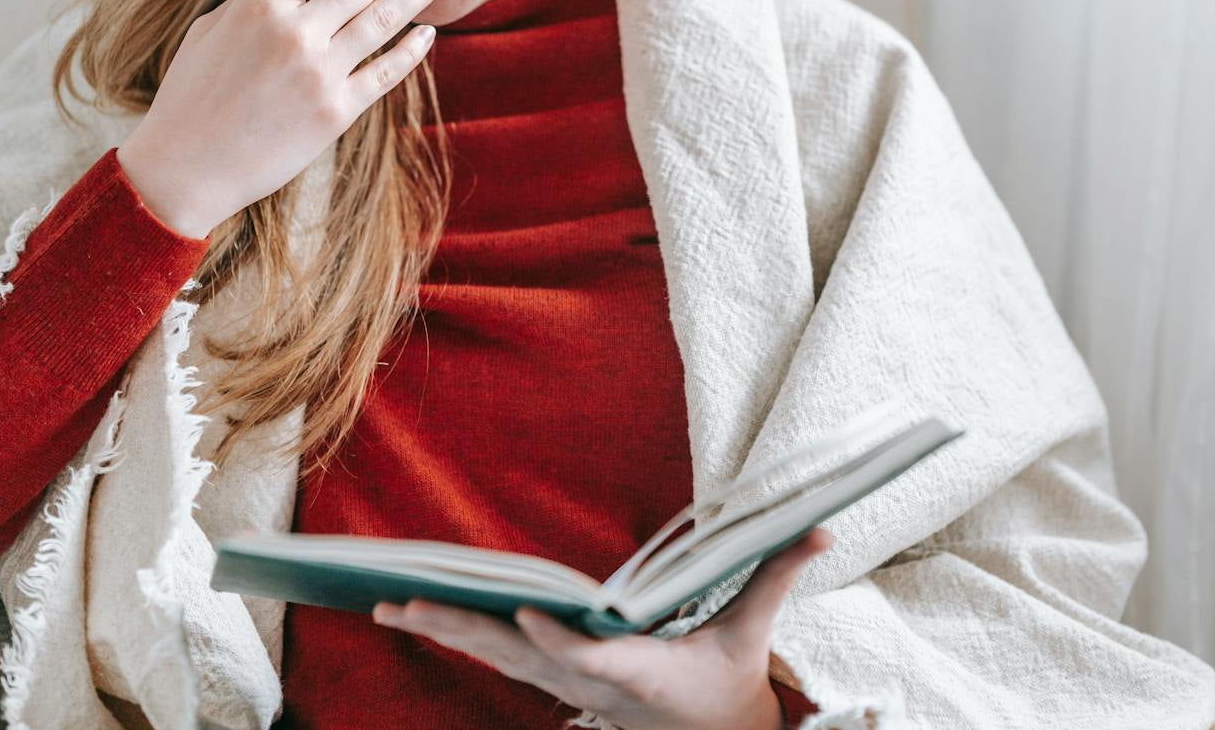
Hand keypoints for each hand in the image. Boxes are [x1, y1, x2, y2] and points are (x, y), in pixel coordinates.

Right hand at [116, 0, 454, 239]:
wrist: (185, 168)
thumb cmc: (192, 96)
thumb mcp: (214, 29)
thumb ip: (263, 1)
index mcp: (261, 4)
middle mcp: (295, 32)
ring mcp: (319, 73)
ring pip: (383, 19)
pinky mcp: (336, 112)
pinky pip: (385, 72)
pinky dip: (410, 50)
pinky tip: (427, 30)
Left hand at [372, 526, 833, 729]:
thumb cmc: (729, 684)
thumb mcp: (754, 633)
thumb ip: (779, 575)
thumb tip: (824, 527)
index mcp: (643, 674)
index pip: (596, 659)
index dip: (560, 641)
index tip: (524, 616)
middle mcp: (593, 684)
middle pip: (521, 657)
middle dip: (463, 630)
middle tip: (407, 602)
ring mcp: (569, 687)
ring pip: (498, 657)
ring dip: (445, 629)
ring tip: (389, 602)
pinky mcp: (557, 680)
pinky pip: (500, 655)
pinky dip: (460, 632)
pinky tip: (419, 612)